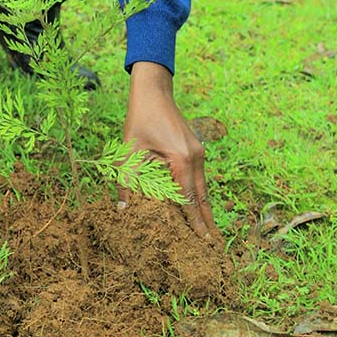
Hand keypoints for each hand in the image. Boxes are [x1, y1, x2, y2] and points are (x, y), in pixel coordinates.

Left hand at [121, 61, 217, 237]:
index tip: (204, 242)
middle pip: (202, 196)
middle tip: (213, 246)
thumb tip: (122, 207)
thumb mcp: (130, 148)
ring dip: (204, 208)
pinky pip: (199, 176)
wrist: (154, 91)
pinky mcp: (196, 148)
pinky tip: (198, 204)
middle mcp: (195, 157)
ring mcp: (199, 152)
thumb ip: (127, 179)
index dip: (195, 222)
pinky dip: (200, 193)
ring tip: (209, 231)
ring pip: (203, 187)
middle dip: (206, 220)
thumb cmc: (140, 117)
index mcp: (181, 158)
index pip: (189, 198)